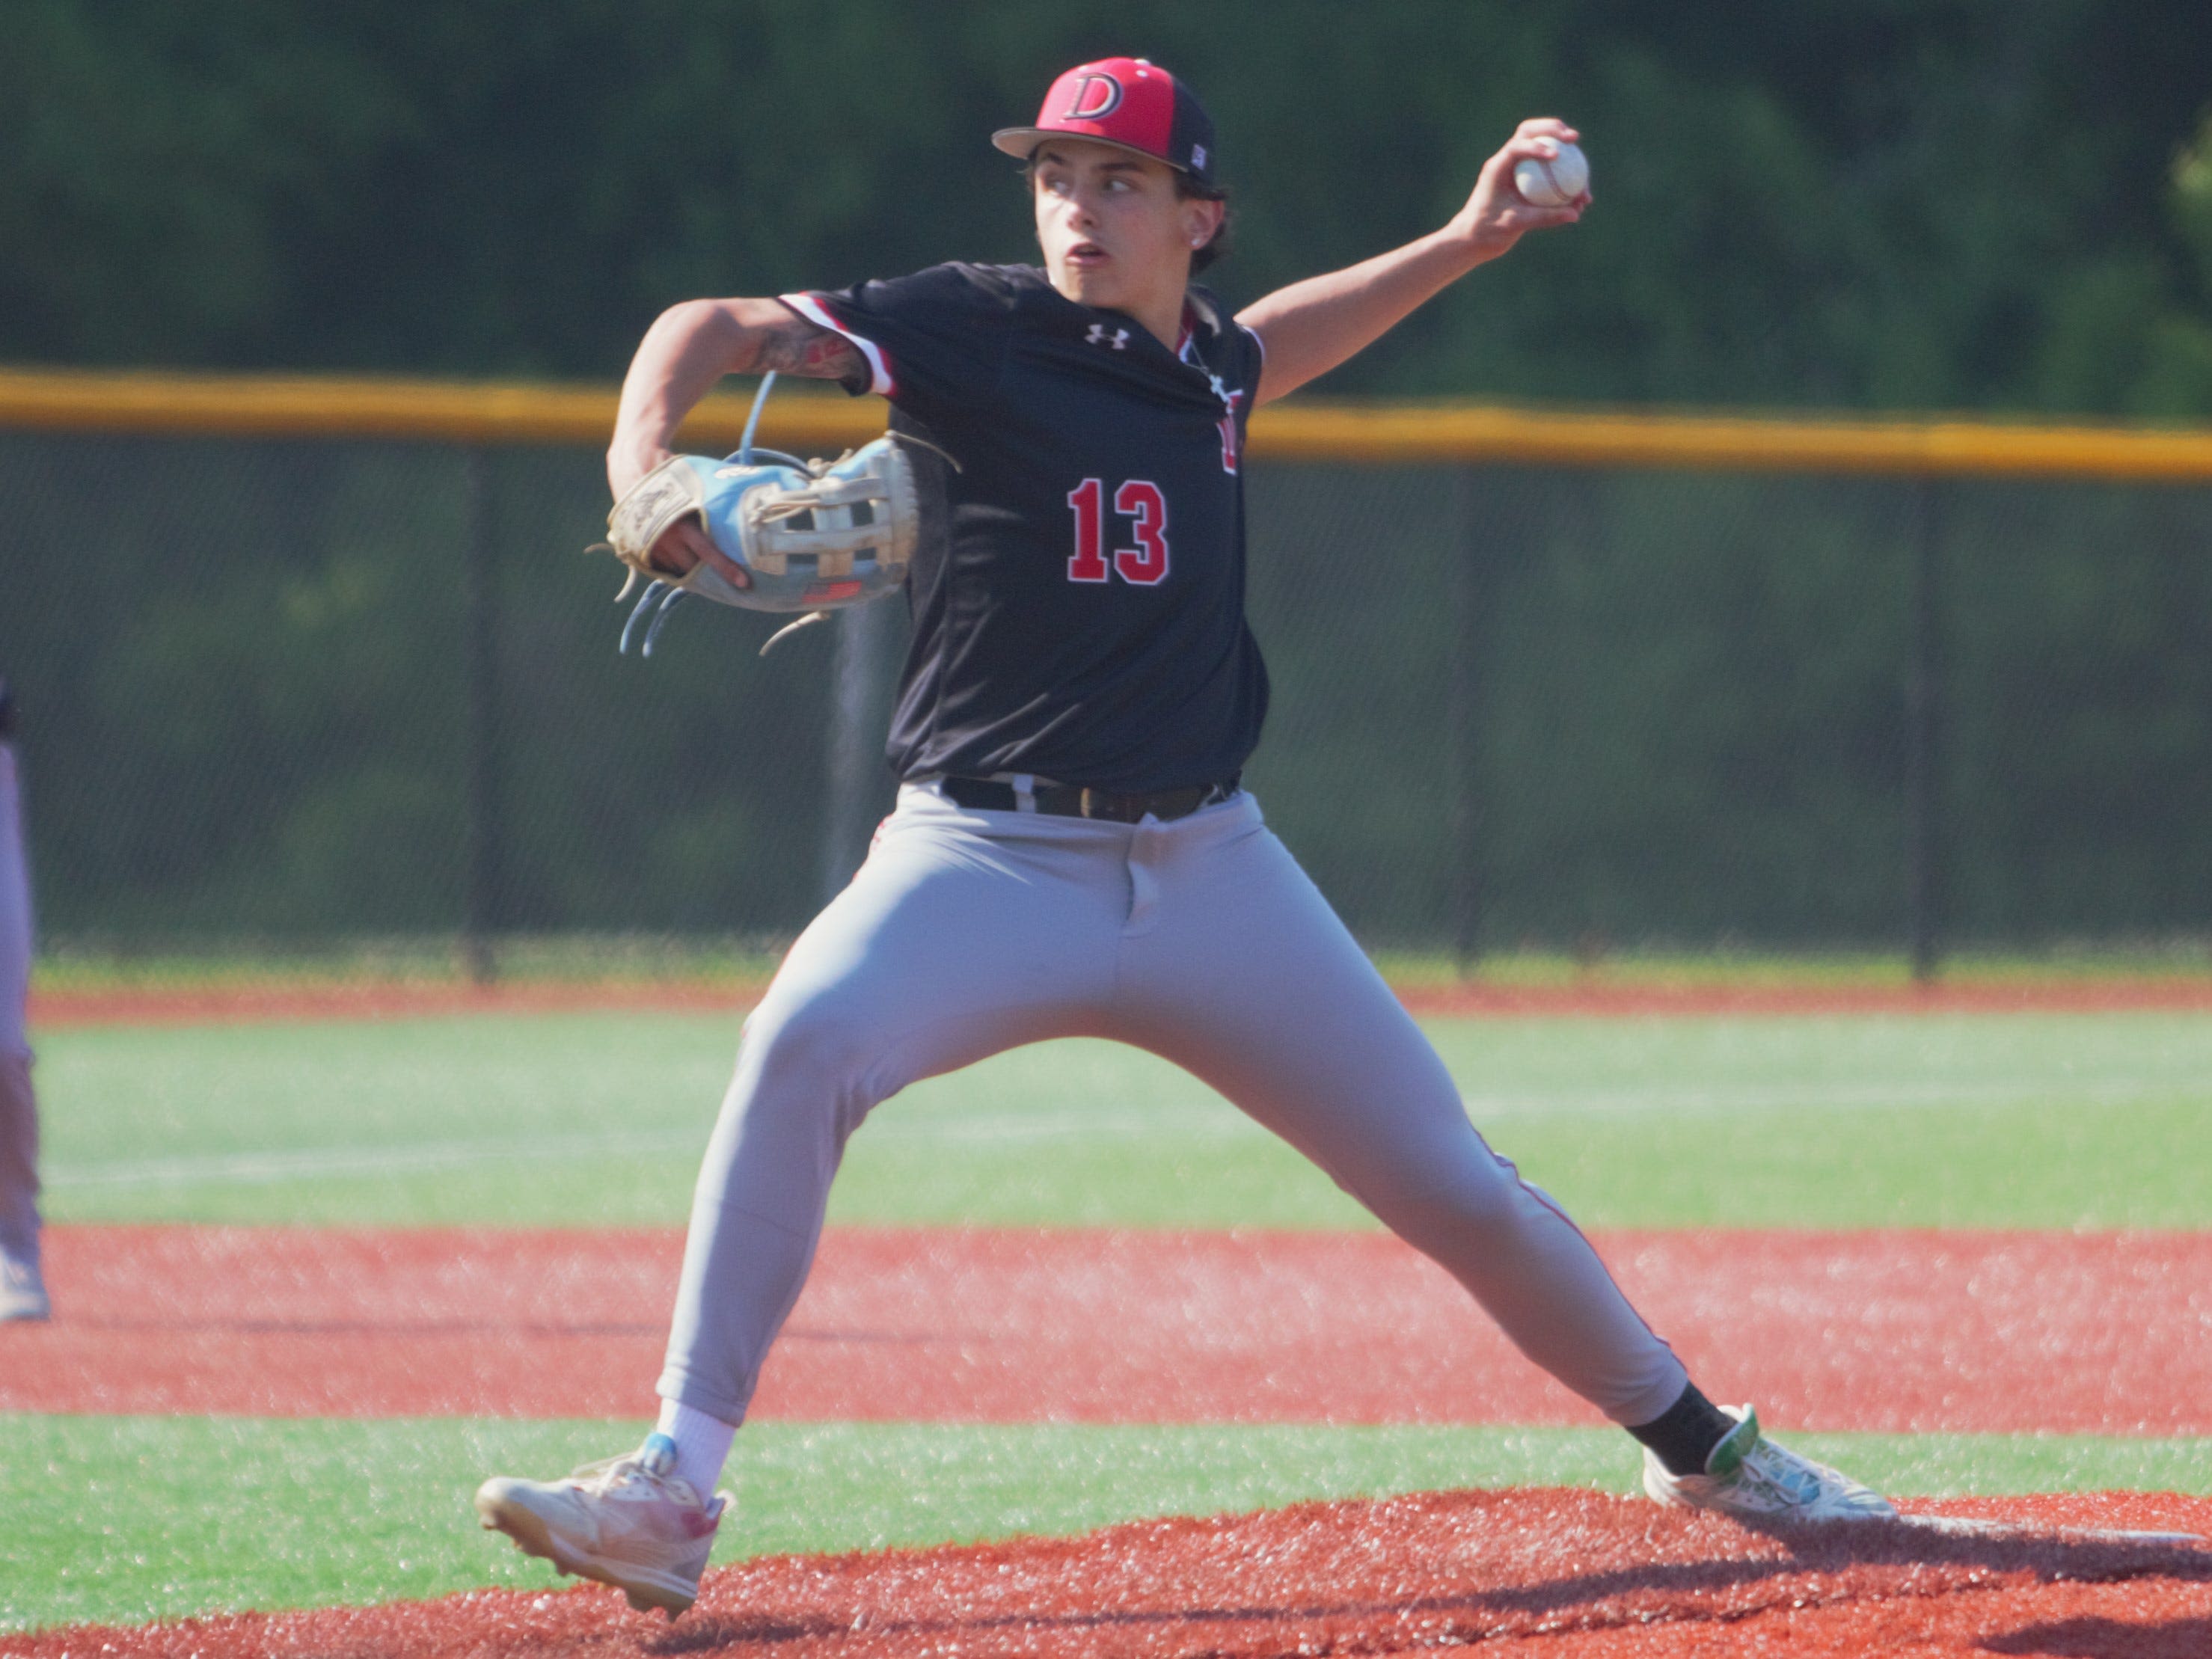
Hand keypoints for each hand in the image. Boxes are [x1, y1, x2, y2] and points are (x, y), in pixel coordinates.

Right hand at [608, 448, 750, 589]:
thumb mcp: (693, 488)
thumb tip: (740, 511)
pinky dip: (674, 563)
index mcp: (682, 523)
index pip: (708, 552)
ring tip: (698, 557)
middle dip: (708, 570)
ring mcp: (652, 546)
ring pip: (678, 569)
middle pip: (693, 568)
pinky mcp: (640, 550)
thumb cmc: (670, 475)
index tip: (744, 582)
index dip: (727, 568)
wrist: (633, 469)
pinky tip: (680, 552)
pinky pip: (662, 567)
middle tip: (725, 572)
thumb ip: (710, 506)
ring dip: (689, 567)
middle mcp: (666, 539)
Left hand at [1449, 119, 1589, 260]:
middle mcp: (1507, 162)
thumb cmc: (1487, 231)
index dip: (1537, 145)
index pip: (1517, 145)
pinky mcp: (1526, 179)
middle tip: (1574, 138)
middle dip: (1554, 129)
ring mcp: (1517, 169)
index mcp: (1498, 167)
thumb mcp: (1515, 224)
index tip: (1556, 156)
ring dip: (1565, 155)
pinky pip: (1548, 174)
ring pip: (1544, 149)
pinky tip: (1581, 198)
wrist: (1473, 239)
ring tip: (1584, 174)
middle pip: (1531, 132)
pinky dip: (1564, 181)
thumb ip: (1544, 217)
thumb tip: (1575, 214)